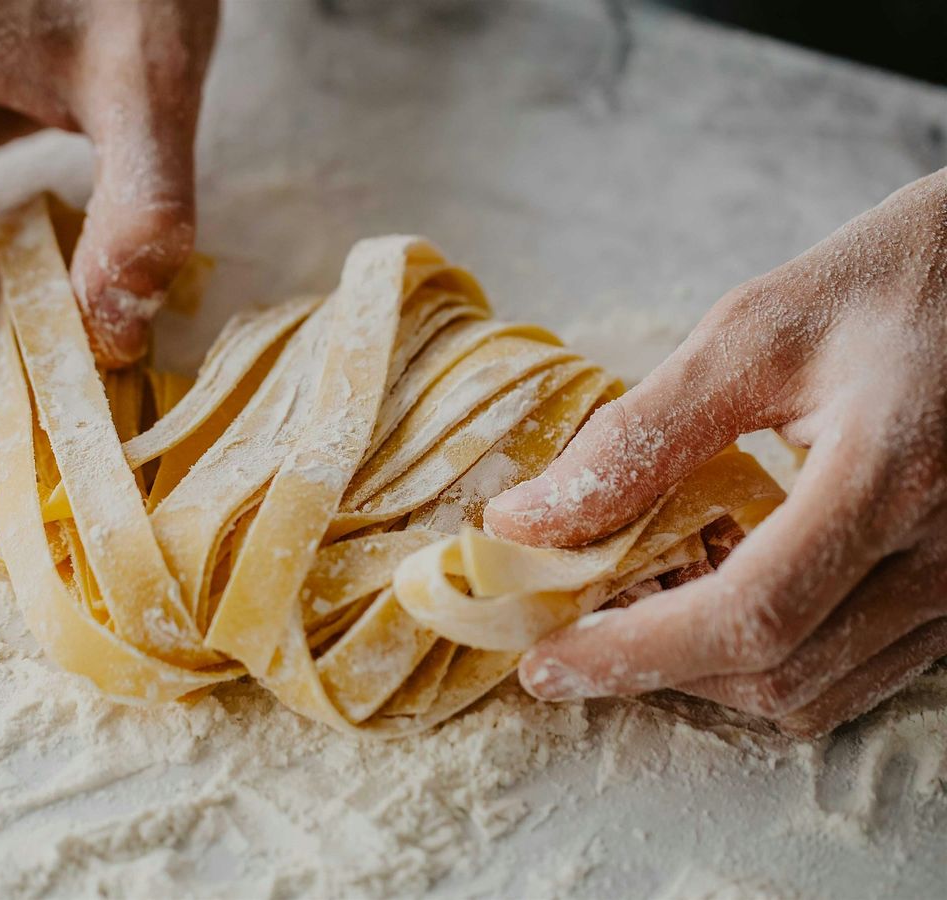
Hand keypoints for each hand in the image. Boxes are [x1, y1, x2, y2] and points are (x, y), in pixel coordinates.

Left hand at [485, 169, 946, 736]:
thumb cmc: (890, 282)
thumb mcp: (752, 332)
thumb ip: (639, 434)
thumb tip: (525, 520)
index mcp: (891, 475)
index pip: (749, 615)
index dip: (634, 653)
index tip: (545, 664)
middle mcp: (945, 553)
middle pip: (778, 671)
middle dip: (656, 667)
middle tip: (571, 627)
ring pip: (816, 690)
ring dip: (707, 670)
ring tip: (633, 606)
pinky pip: (854, 667)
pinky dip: (765, 656)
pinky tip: (709, 595)